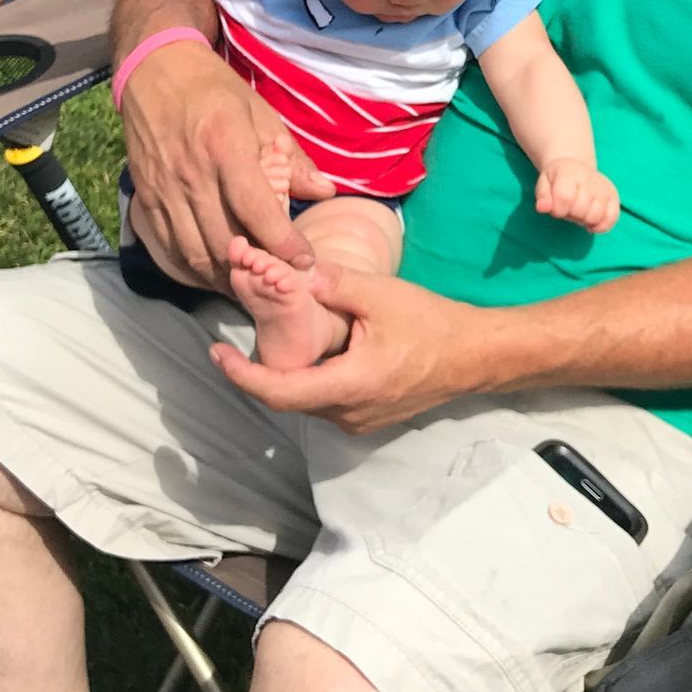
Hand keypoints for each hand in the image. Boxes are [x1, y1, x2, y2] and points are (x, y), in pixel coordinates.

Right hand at [120, 34, 331, 290]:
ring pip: (195, 253)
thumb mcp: (260, 113)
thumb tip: (325, 192)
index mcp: (225, 146)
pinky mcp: (145, 198)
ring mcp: (164, 189)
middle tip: (282, 282)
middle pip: (224, 239)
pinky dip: (191, 271)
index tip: (305, 260)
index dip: (282, 242)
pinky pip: (167, 248)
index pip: (256, 209)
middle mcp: (191, 173)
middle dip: (256, 269)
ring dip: (225, 279)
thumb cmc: (214, 90)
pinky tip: (214, 276)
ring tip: (251, 287)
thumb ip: (291, 159)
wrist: (155, 70)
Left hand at [213, 269, 489, 433]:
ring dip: (286, 373)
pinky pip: (326, 401)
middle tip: (236, 338)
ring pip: (306, 400)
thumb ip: (334, 284)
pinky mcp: (367, 417)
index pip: (280, 391)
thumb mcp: (381, 295)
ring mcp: (359, 420)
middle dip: (261, 369)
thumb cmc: (432, 324)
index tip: (216, 354)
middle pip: (289, 397)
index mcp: (350, 386)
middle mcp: (349, 414)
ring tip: (268, 339)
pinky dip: (309, 377)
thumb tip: (293, 271)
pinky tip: (311, 350)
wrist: (475, 355)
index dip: (242, 376)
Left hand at [535, 158, 619, 232]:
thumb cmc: (557, 180)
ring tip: (579, 211)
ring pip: (595, 216)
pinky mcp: (614, 196)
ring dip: (584, 221)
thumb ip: (542, 196)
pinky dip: (601, 226)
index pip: (565, 198)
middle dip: (571, 214)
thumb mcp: (544, 183)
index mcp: (570, 172)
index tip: (556, 208)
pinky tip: (591, 223)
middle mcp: (590, 178)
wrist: (576, 168)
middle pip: (580, 210)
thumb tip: (542, 208)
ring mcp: (603, 188)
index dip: (558, 210)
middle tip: (568, 207)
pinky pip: (611, 218)